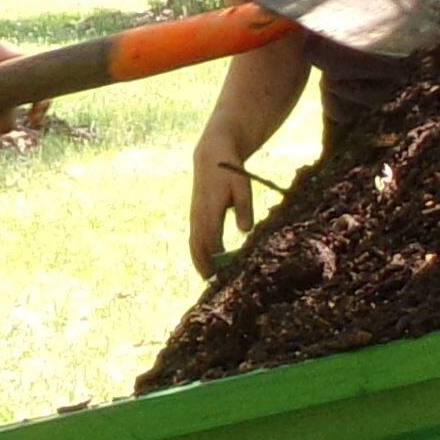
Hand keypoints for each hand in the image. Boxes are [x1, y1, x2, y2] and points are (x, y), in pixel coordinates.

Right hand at [188, 146, 257, 273]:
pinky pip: (193, 238)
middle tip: (214, 283)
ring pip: (194, 243)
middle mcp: (198, 215)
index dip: (218, 258)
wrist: (211, 156)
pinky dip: (197, 252)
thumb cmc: (230, 172)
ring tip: (207, 278)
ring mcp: (194, 215)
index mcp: (210, 209)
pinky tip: (204, 263)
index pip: (212, 239)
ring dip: (199, 261)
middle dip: (205, 265)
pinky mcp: (195, 215)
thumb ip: (244, 208)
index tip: (226, 272)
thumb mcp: (242, 186)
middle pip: (199, 246)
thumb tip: (245, 230)